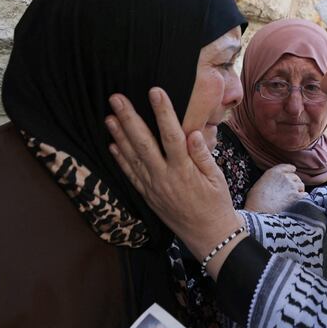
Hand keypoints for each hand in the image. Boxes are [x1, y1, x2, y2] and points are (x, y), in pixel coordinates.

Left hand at [105, 87, 244, 277]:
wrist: (209, 236)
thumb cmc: (217, 204)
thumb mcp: (217, 179)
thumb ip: (203, 156)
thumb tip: (193, 133)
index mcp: (185, 170)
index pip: (172, 136)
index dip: (163, 112)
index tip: (155, 91)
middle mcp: (164, 177)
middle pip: (143, 143)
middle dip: (129, 118)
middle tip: (116, 98)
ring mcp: (153, 187)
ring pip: (132, 157)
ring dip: (119, 135)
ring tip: (109, 116)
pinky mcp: (148, 196)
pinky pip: (131, 175)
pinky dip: (120, 159)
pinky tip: (112, 144)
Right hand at [244, 163, 306, 212]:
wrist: (259, 210)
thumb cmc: (255, 200)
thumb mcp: (260, 183)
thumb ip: (270, 179)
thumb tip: (274, 183)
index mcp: (274, 172)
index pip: (288, 167)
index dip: (291, 171)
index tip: (292, 174)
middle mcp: (285, 177)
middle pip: (296, 177)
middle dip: (294, 183)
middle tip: (290, 190)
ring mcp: (292, 186)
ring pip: (301, 185)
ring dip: (299, 190)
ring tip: (294, 196)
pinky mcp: (296, 196)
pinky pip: (304, 194)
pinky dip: (302, 197)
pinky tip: (298, 201)